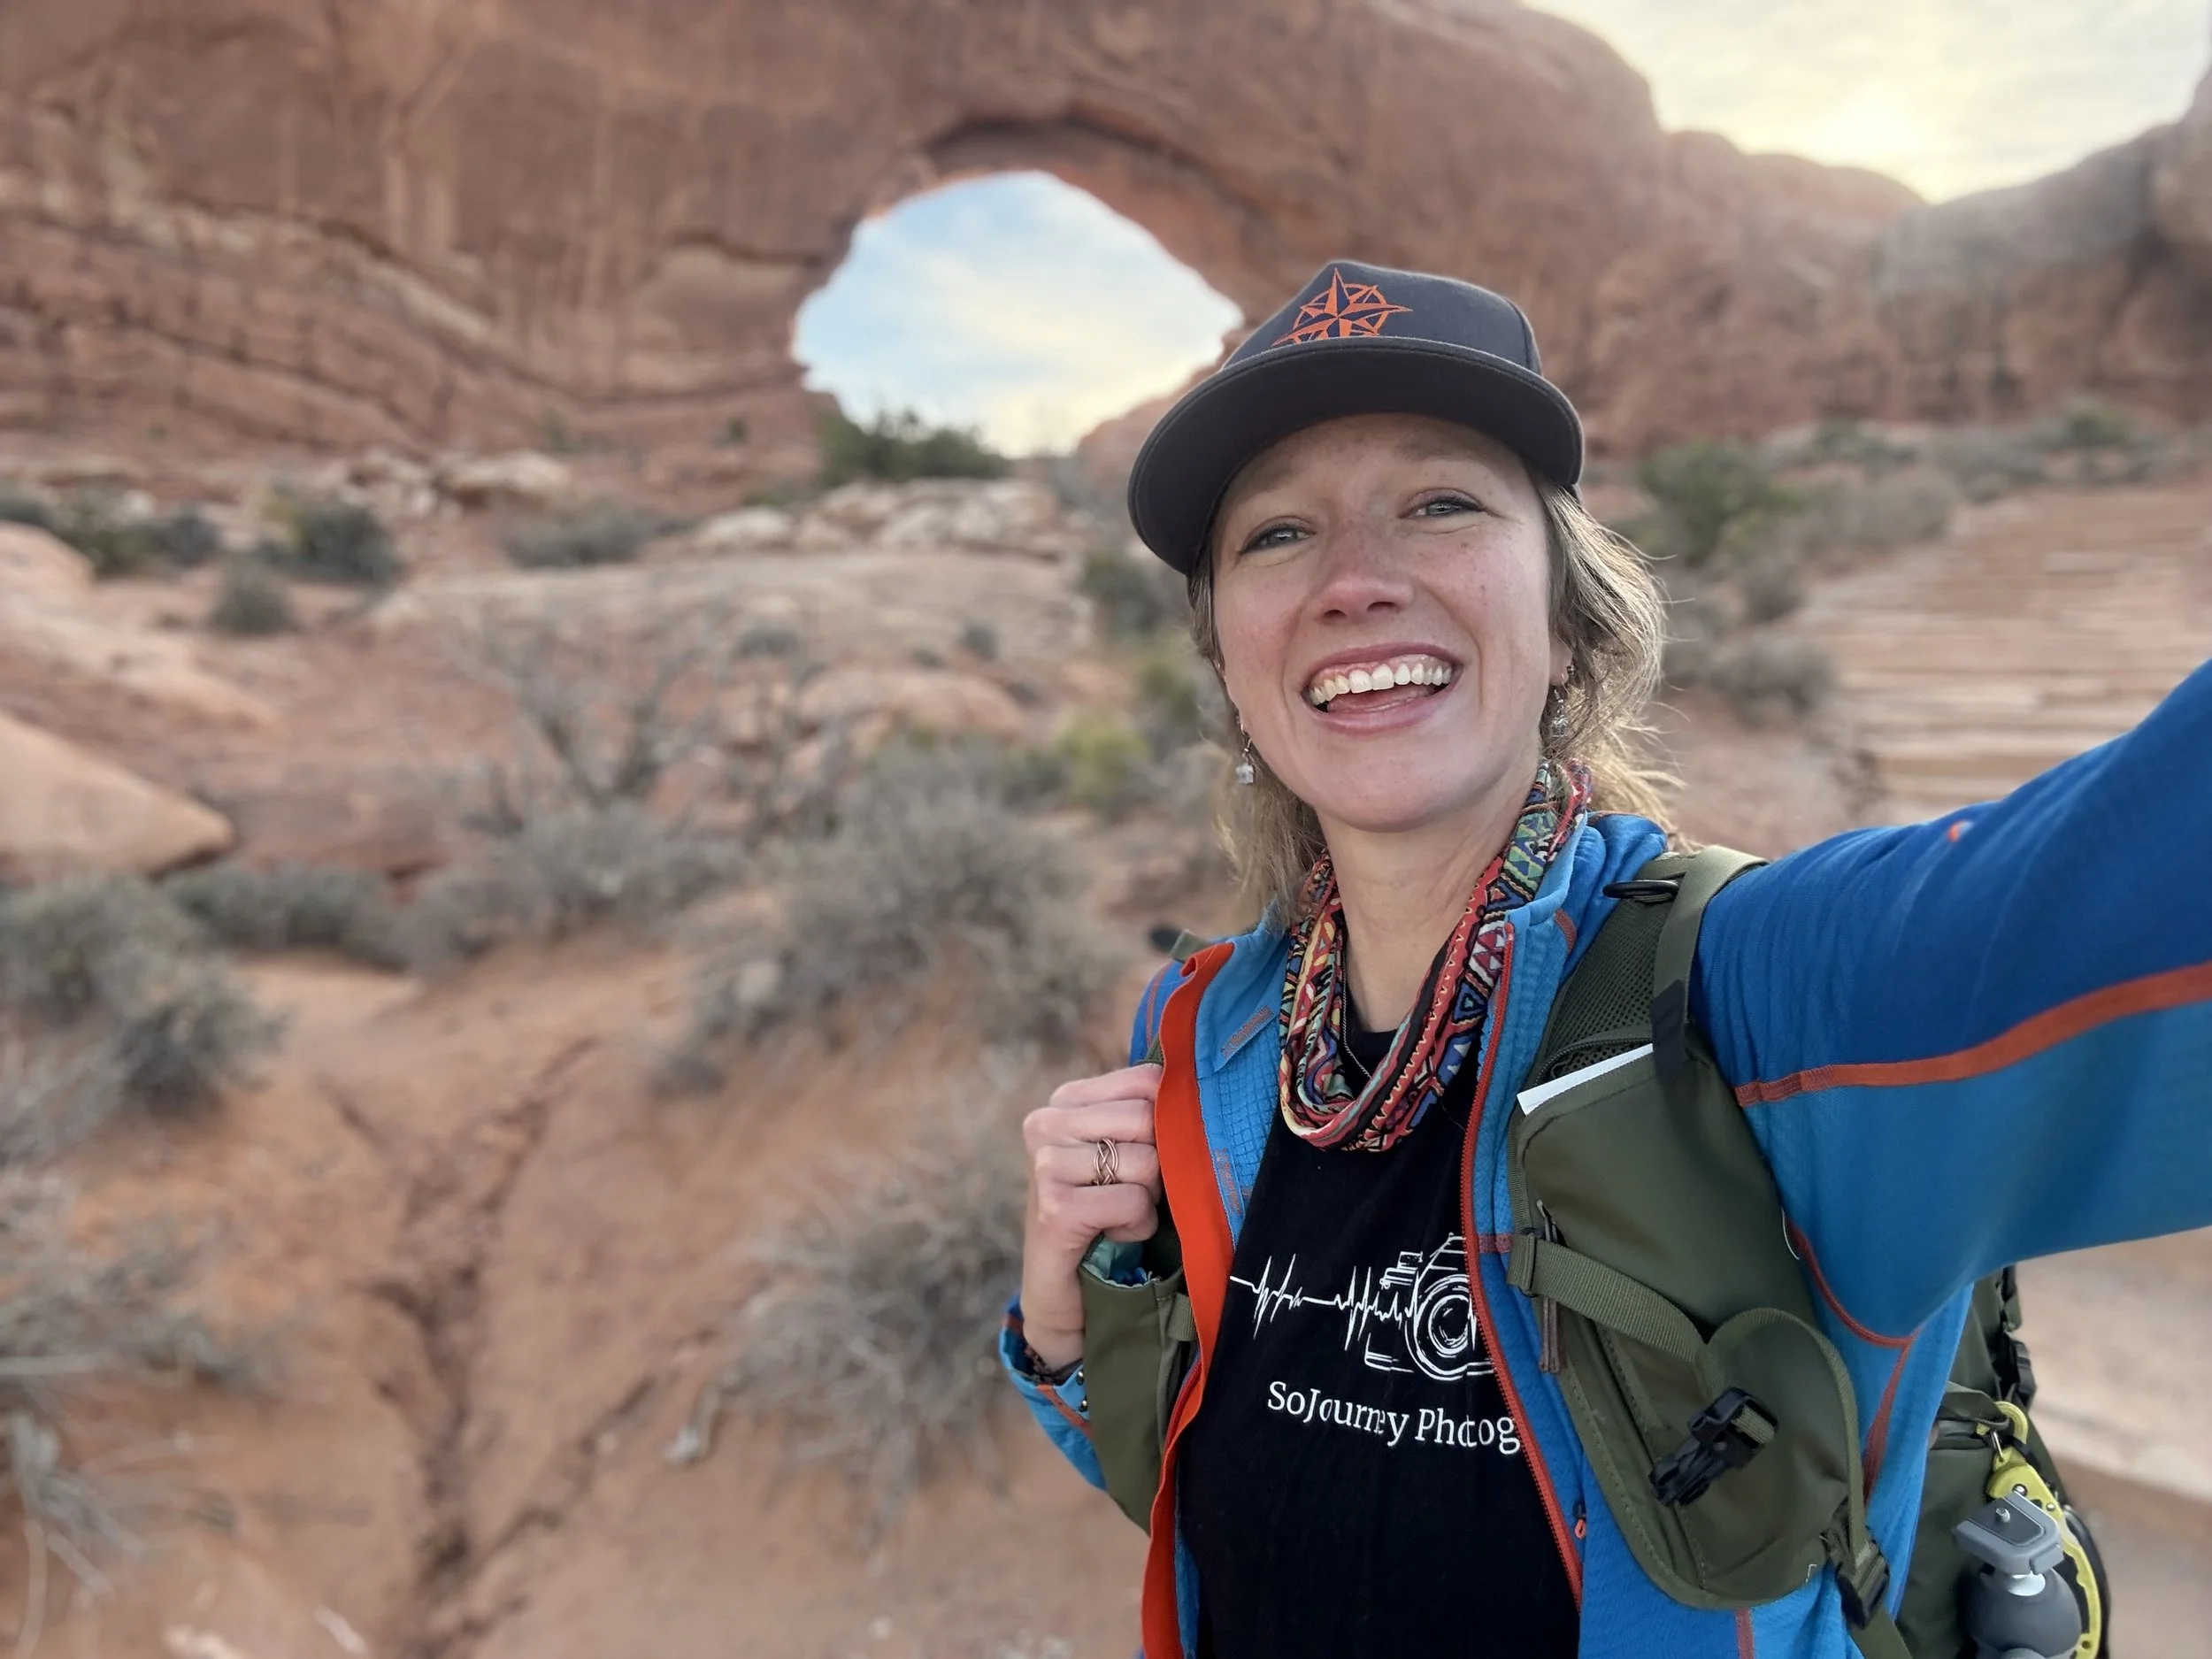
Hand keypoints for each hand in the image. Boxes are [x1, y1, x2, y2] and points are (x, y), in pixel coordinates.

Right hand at [1016, 1063, 1164, 1372]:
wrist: (1067, 1293)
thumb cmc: (1106, 1216)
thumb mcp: (1127, 1154)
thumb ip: (1150, 1116)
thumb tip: (1204, 1088)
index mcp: (1067, 1100)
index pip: (1148, 1081)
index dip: (1168, 1122)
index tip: (1145, 1157)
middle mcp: (1047, 1122)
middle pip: (1148, 1118)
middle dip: (1157, 1164)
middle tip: (1131, 1193)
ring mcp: (1046, 1164)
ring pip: (1145, 1162)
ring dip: (1147, 1199)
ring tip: (1118, 1216)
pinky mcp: (1054, 1209)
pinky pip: (1132, 1201)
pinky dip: (1136, 1225)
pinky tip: (1112, 1235)